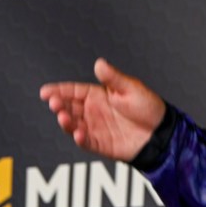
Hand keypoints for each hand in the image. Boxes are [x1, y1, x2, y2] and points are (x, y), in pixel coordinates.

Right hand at [39, 58, 165, 161]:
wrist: (160, 132)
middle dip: (59, 105)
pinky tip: (78, 133)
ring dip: (66, 121)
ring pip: (73, 124)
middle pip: (70, 107)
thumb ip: (113, 78)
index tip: (45, 91)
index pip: (74, 91)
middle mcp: (94, 111)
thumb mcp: (131, 89)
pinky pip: (85, 141)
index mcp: (99, 95)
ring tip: (63, 117)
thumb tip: (99, 63)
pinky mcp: (99, 143)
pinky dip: (80, 138)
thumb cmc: (148, 108)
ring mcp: (95, 127)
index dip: (59, 90)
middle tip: (54, 103)